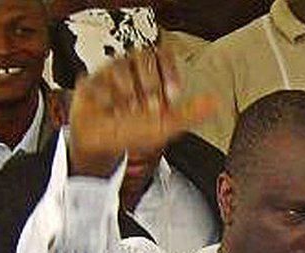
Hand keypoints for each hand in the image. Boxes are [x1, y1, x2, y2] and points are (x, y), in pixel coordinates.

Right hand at [67, 48, 216, 178]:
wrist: (101, 146)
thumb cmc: (132, 132)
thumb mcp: (165, 126)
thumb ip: (190, 113)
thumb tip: (215, 102)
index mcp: (149, 74)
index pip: (162, 55)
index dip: (168, 72)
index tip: (171, 95)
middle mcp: (129, 70)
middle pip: (143, 58)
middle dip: (148, 87)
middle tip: (148, 109)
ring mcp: (108, 74)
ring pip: (119, 68)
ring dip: (126, 96)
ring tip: (125, 113)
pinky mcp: (89, 82)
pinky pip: (98, 82)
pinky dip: (106, 102)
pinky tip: (109, 112)